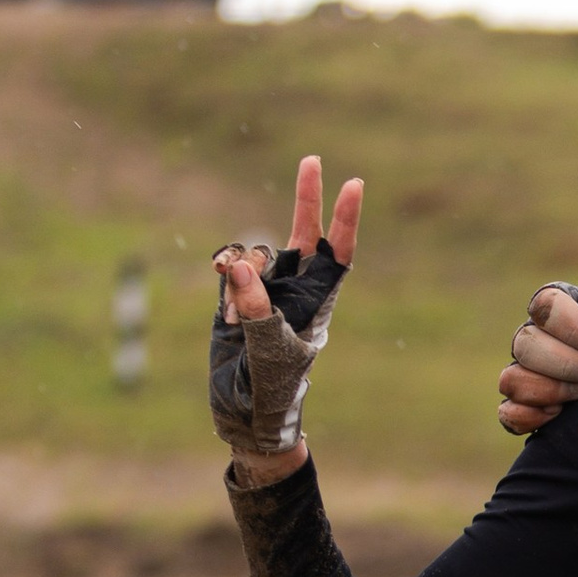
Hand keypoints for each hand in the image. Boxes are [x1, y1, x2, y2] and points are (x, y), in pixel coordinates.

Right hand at [211, 155, 363, 482]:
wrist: (245, 416)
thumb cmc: (271, 391)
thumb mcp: (267, 352)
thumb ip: (254, 309)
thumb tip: (239, 266)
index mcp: (316, 302)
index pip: (338, 254)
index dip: (345, 220)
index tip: (353, 183)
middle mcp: (294, 291)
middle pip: (305, 235)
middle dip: (307, 199)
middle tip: (313, 160)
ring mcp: (264, 292)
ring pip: (254, 253)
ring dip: (242, 270)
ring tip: (236, 314)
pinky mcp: (235, 297)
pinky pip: (229, 269)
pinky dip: (224, 278)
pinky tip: (225, 312)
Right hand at [497, 281, 577, 435]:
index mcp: (559, 306)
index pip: (545, 306)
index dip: (572, 328)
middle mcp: (535, 337)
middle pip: (525, 345)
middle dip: (566, 364)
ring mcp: (525, 372)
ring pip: (511, 379)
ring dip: (549, 389)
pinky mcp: (525, 406)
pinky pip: (508, 413)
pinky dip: (530, 416)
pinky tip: (560, 413)